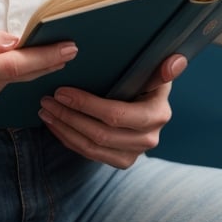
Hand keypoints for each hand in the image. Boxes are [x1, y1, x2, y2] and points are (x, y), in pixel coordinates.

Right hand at [0, 22, 78, 117]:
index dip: (43, 57)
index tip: (67, 48)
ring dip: (27, 69)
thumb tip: (13, 40)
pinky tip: (17, 64)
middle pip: (17, 76)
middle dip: (45, 62)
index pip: (14, 65)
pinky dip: (8, 76)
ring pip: (7, 83)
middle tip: (71, 48)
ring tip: (50, 51)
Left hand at [37, 53, 187, 167]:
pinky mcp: (121, 160)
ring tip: (45, 111)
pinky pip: (90, 154)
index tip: (61, 91)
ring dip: (64, 129)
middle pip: (100, 134)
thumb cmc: (146, 80)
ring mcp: (134, 153)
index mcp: (157, 114)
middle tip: (46, 100)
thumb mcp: (154, 70)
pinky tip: (54, 125)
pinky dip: (68, 139)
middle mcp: (148, 138)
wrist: (147, 101)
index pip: (116, 115)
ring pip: (92, 147)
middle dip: (69, 117)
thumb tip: (176, 61)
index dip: (87, 105)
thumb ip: (162, 68)